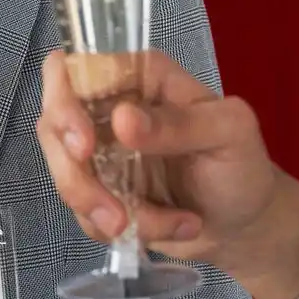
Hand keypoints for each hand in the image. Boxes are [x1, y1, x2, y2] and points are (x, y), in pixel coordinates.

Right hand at [35, 48, 298, 298]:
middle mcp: (109, 109)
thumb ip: (180, 123)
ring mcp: (100, 153)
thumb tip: (122, 120)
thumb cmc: (243, 167)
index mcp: (137, 78)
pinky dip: (124, 229)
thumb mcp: (229, 134)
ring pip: (65, 176)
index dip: (63, 103)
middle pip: (52, 127)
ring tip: (167, 225)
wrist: (246, 225)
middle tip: (115, 215)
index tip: (84, 148)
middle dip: (76, 178)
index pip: (73, 69)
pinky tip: (170, 226)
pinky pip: (83, 212)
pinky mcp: (100, 192)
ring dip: (106, 212)